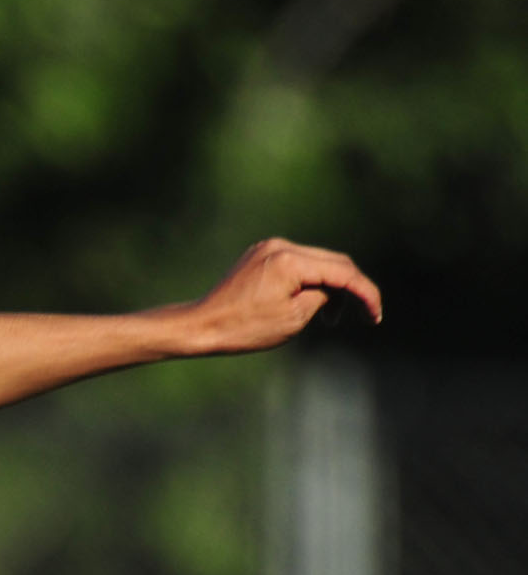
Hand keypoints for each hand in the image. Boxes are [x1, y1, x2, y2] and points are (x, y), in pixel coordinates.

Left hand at [179, 239, 382, 355]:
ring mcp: (269, 247)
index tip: (375, 315)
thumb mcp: (294, 318)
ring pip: (317, 262)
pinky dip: (310, 280)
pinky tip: (311, 302)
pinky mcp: (260, 254)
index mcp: (291, 261)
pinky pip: (297, 263)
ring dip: (331, 286)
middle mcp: (281, 246)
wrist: (200, 326)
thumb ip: (324, 296)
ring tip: (330, 318)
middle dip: (351, 289)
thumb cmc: (244, 328)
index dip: (365, 293)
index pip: (343, 272)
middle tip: (360, 316)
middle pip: (334, 262)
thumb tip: (334, 288)